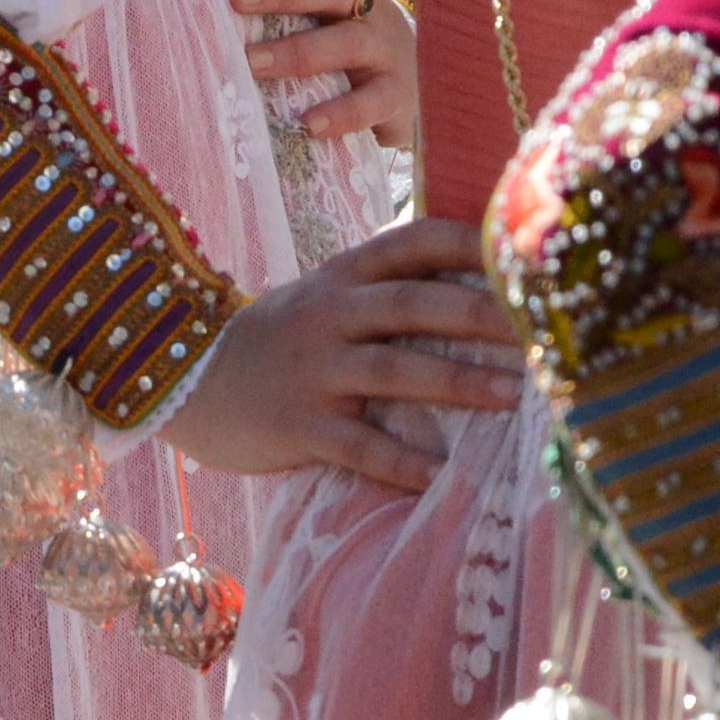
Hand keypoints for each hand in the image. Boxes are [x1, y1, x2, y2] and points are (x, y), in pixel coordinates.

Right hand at [161, 216, 524, 492]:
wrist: (181, 378)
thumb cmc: (273, 341)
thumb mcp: (320, 299)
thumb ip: (381, 289)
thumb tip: (471, 278)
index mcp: (340, 278)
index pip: (410, 244)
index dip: (466, 244)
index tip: (521, 255)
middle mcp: (329, 315)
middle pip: (412, 304)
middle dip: (479, 314)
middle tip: (538, 328)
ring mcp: (312, 370)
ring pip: (394, 371)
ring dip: (456, 382)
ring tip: (511, 395)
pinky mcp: (297, 424)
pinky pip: (356, 444)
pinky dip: (399, 460)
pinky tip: (438, 475)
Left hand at [230, 0, 417, 148]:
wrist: (411, 95)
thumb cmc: (340, 50)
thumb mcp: (316, 17)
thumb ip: (273, 7)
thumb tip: (193, 1)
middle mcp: (367, 6)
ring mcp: (387, 50)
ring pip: (348, 41)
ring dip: (298, 52)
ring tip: (253, 63)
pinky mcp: (398, 95)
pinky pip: (372, 102)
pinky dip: (341, 112)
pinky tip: (308, 123)